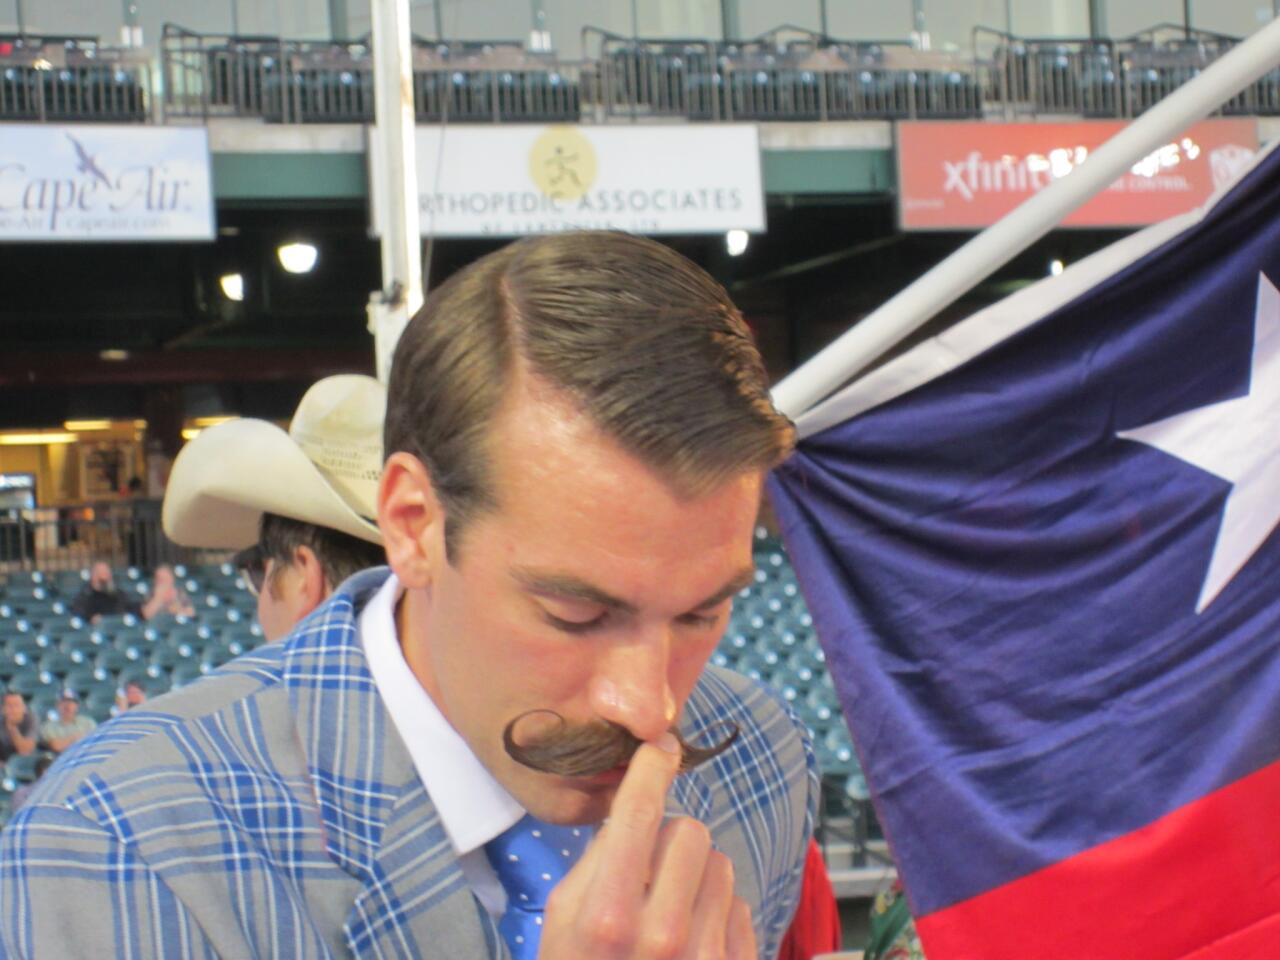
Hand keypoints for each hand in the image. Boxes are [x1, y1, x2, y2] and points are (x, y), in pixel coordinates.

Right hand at [539, 735, 755, 958]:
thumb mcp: (560, 923)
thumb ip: (598, 862)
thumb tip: (636, 806)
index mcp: (608, 917)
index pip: (641, 813)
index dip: (652, 768)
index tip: (660, 746)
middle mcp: (662, 936)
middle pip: (690, 832)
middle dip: (671, 842)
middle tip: (649, 872)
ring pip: (721, 866)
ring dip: (697, 879)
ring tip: (669, 915)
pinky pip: (740, 907)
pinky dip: (717, 914)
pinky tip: (690, 944)